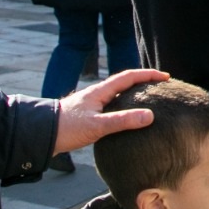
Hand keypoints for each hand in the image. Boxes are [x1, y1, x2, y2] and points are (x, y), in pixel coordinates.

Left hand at [53, 67, 169, 152]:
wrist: (43, 134)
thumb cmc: (68, 128)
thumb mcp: (98, 125)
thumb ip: (123, 121)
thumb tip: (150, 116)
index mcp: (101, 91)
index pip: (129, 76)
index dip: (148, 75)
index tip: (165, 77)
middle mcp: (98, 94)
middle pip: (126, 83)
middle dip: (144, 82)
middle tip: (161, 87)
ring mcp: (93, 104)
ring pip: (119, 95)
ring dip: (134, 95)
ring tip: (149, 101)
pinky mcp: (89, 115)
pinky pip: (113, 106)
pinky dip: (125, 107)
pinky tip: (128, 120)